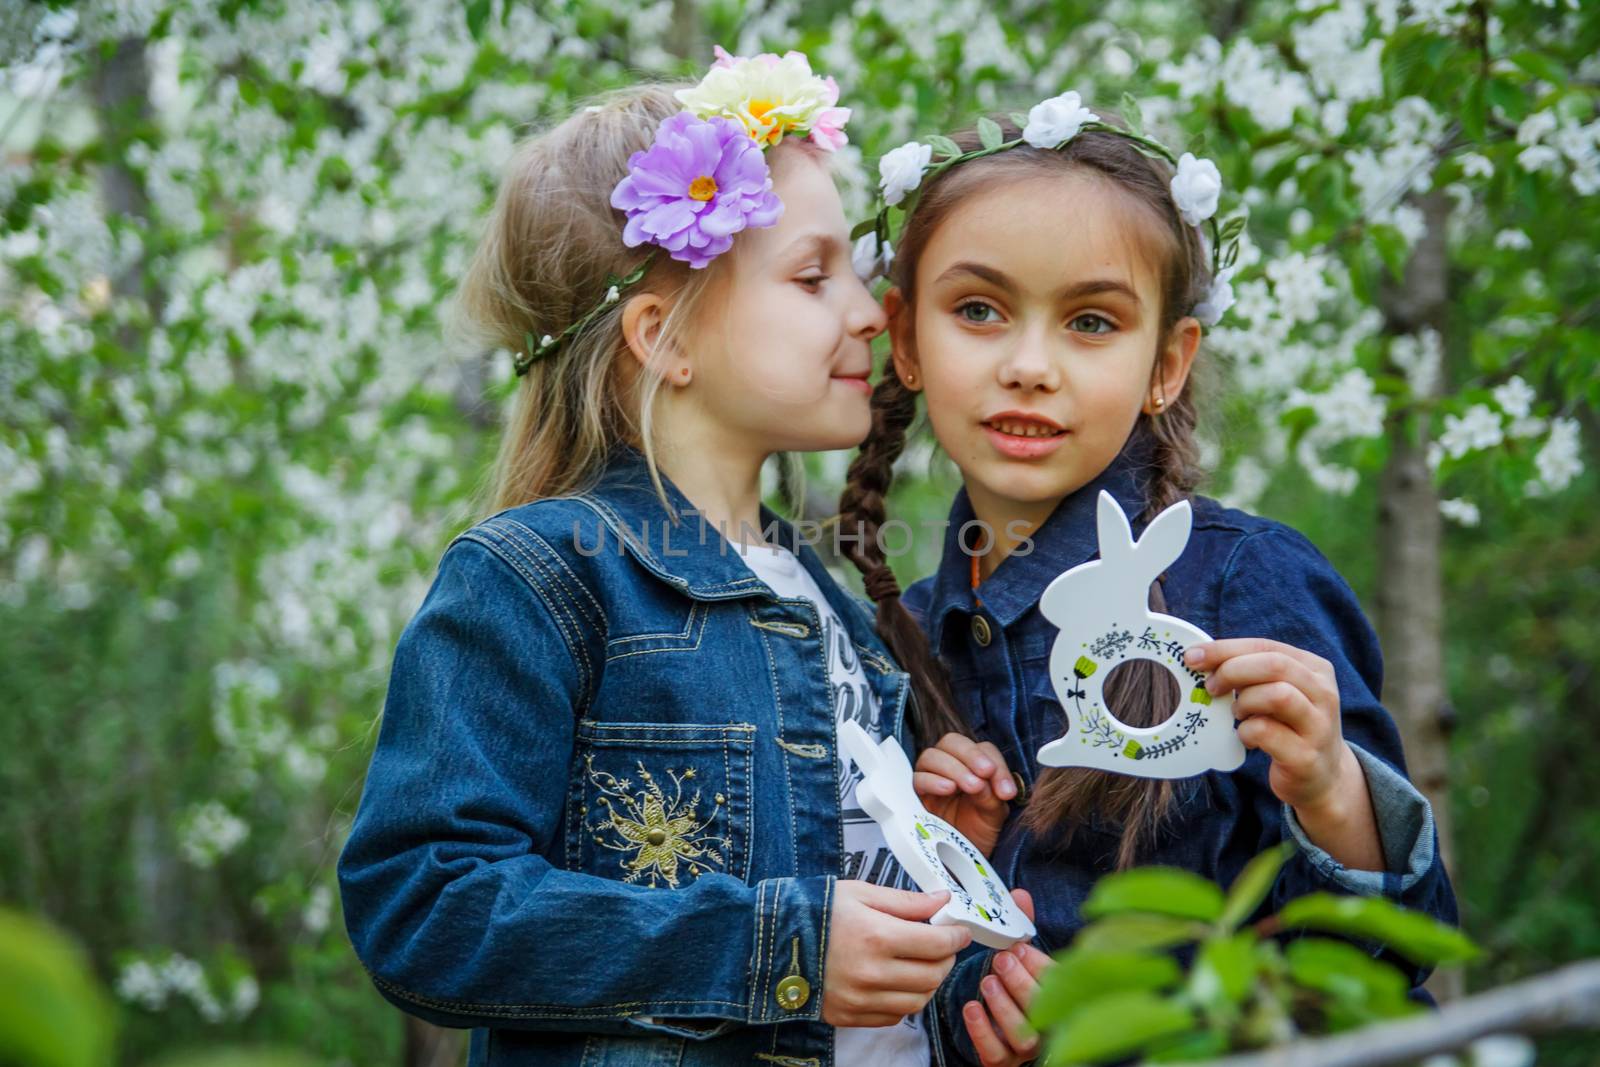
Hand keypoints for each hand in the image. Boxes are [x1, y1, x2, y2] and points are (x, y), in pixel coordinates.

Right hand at [822, 882, 971, 1027]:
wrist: (768, 941)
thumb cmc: (813, 911)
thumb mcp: (860, 893)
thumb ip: (905, 901)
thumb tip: (943, 899)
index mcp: (876, 937)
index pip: (937, 944)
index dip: (956, 937)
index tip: (960, 930)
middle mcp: (871, 974)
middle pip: (933, 976)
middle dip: (946, 959)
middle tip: (942, 944)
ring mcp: (859, 1000)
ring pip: (917, 1002)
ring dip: (929, 983)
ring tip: (921, 963)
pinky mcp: (848, 1016)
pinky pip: (893, 1017)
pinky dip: (904, 1001)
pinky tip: (897, 981)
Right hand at [913, 732, 1016, 855]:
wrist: (963, 864)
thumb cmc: (978, 834)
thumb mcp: (994, 814)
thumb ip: (993, 795)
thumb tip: (986, 780)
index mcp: (973, 767)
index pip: (981, 749)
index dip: (995, 763)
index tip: (1006, 790)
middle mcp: (950, 768)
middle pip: (952, 742)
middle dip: (971, 755)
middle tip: (985, 774)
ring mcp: (931, 780)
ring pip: (932, 756)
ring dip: (953, 767)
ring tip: (971, 786)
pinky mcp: (916, 796)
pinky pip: (917, 779)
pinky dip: (932, 780)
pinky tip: (948, 789)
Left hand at [963, 889, 1049, 1066]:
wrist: (1000, 1032)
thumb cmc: (1016, 987)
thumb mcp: (1021, 956)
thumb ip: (1021, 926)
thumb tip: (1019, 894)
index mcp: (1060, 998)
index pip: (1060, 986)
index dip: (1039, 965)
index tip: (1019, 947)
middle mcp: (1049, 1026)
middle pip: (1044, 1011)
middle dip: (1021, 982)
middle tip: (1001, 960)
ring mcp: (1027, 1048)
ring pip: (1024, 1037)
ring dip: (1004, 1007)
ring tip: (987, 981)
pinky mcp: (1003, 1062)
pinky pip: (997, 1055)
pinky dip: (983, 1032)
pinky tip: (971, 1008)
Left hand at [1186, 637, 1355, 814]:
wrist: (1323, 777)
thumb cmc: (1289, 727)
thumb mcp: (1279, 692)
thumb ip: (1252, 674)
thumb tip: (1201, 658)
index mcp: (1315, 669)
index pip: (1266, 646)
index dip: (1225, 649)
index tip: (1192, 657)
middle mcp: (1323, 693)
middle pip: (1274, 665)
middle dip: (1232, 671)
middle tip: (1211, 687)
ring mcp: (1319, 726)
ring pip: (1277, 695)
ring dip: (1244, 702)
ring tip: (1237, 713)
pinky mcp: (1306, 756)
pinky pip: (1266, 732)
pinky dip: (1246, 731)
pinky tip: (1246, 737)